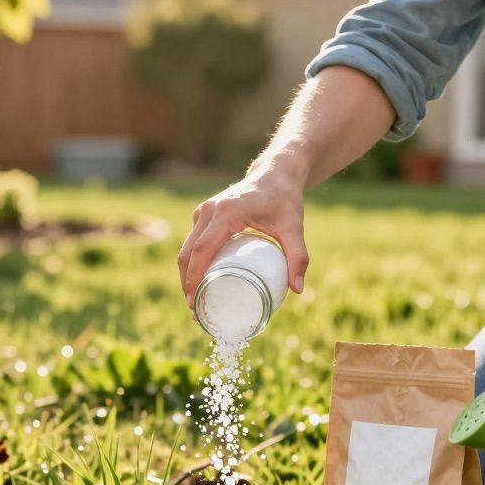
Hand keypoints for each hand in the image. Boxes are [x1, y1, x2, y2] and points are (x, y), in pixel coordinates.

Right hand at [177, 170, 308, 306]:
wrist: (275, 173)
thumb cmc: (284, 199)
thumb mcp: (294, 227)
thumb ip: (299, 256)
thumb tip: (297, 290)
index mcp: (227, 213)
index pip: (202, 250)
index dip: (194, 278)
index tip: (194, 302)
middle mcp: (210, 210)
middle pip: (187, 252)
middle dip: (186, 283)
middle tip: (195, 311)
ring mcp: (204, 210)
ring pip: (186, 247)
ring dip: (186, 275)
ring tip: (195, 301)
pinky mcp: (204, 213)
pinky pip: (192, 241)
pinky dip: (192, 262)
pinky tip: (200, 280)